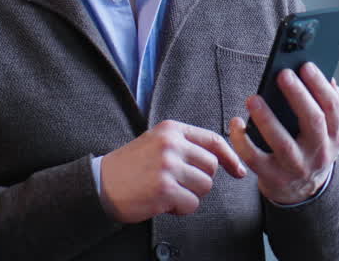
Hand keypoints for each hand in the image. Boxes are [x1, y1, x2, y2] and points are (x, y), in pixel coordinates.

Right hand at [99, 119, 246, 222]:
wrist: (100, 185)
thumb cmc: (130, 167)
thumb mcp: (156, 142)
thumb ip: (184, 145)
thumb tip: (220, 158)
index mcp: (171, 130)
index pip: (213, 140)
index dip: (230, 157)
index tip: (238, 170)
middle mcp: (171, 145)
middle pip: (212, 166)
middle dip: (201, 180)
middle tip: (181, 185)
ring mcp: (168, 166)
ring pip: (205, 186)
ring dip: (190, 196)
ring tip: (169, 193)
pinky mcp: (165, 189)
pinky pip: (192, 204)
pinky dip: (181, 209)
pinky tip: (164, 203)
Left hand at [229, 62, 338, 205]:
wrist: (302, 192)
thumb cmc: (311, 150)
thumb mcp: (328, 132)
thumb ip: (331, 107)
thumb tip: (330, 80)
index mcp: (335, 136)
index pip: (332, 108)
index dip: (320, 86)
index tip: (306, 65)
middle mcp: (319, 152)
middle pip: (313, 121)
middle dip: (298, 95)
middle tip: (282, 74)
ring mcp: (296, 167)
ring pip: (283, 143)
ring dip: (267, 119)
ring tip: (253, 99)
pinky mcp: (273, 178)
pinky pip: (255, 159)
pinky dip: (242, 141)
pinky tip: (236, 123)